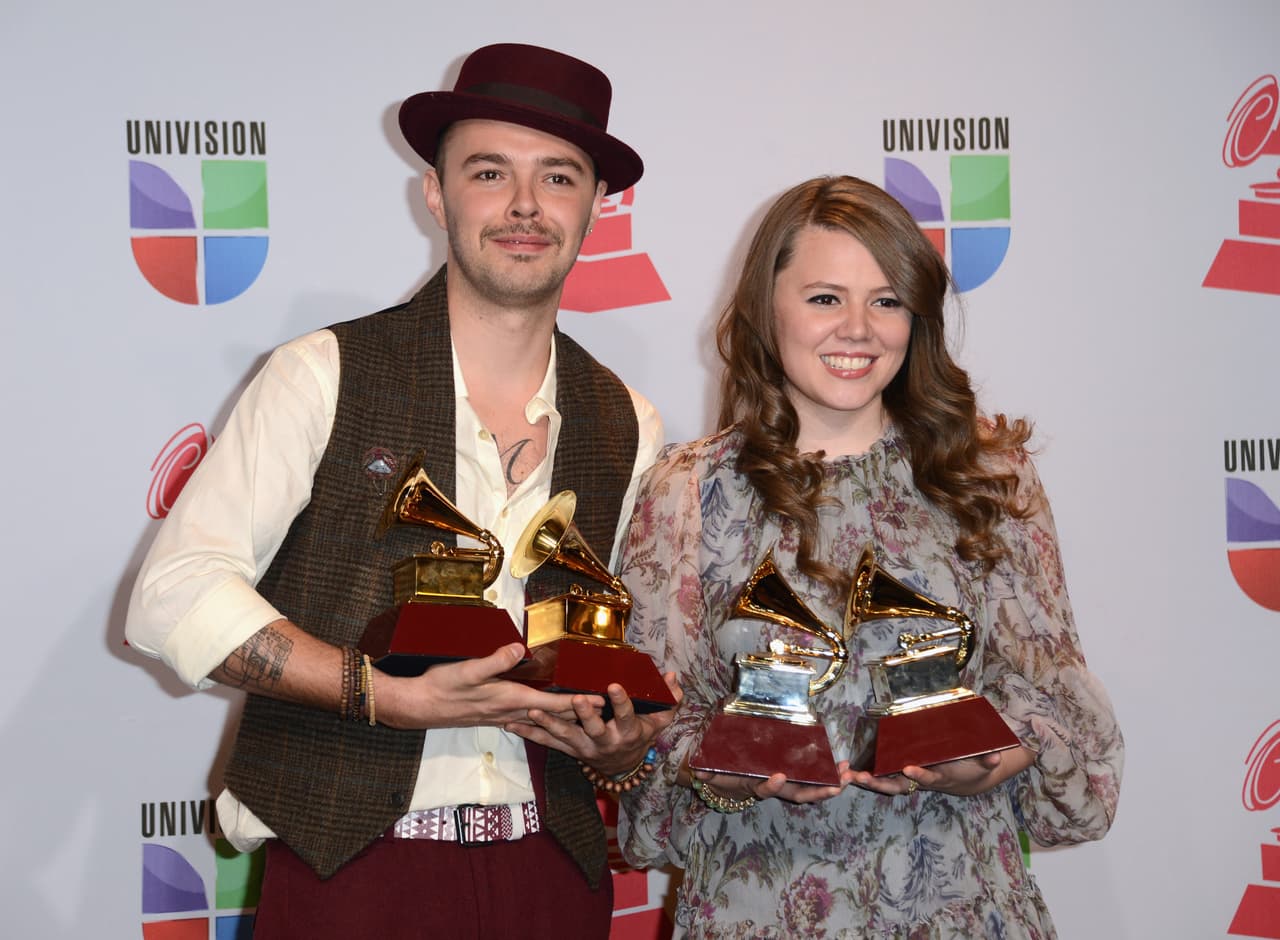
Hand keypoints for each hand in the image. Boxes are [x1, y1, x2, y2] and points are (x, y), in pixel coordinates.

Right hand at [377, 643, 602, 729]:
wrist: (417, 706)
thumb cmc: (441, 686)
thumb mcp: (468, 670)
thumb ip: (494, 661)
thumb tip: (519, 649)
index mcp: (509, 698)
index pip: (551, 703)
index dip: (577, 703)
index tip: (600, 703)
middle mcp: (508, 710)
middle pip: (551, 715)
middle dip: (577, 713)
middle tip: (602, 711)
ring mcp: (499, 715)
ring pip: (539, 719)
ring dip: (560, 717)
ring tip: (581, 715)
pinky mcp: (490, 715)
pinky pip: (524, 720)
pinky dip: (539, 718)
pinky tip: (540, 717)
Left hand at [505, 672, 682, 776]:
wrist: (624, 768)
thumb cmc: (641, 735)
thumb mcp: (659, 720)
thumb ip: (669, 699)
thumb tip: (672, 676)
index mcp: (627, 731)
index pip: (626, 715)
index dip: (620, 703)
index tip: (614, 686)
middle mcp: (604, 741)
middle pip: (594, 728)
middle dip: (584, 714)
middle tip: (575, 699)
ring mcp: (584, 748)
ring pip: (565, 736)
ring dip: (548, 724)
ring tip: (532, 710)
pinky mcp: (568, 750)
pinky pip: (547, 743)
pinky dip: (529, 733)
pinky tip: (511, 723)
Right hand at [691, 761, 854, 805]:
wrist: (731, 779)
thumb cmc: (725, 774)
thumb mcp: (716, 775)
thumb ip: (709, 773)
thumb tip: (696, 770)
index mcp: (756, 786)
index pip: (764, 789)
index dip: (771, 786)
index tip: (778, 777)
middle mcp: (776, 788)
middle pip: (800, 794)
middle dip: (820, 791)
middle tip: (838, 784)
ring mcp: (788, 784)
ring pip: (813, 789)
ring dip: (833, 784)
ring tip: (849, 774)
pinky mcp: (795, 777)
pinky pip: (815, 779)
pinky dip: (831, 776)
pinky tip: (845, 768)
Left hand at [851, 745, 1034, 797]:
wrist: (967, 780)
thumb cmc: (973, 767)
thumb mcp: (983, 764)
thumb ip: (988, 759)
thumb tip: (997, 756)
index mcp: (941, 777)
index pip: (929, 777)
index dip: (920, 775)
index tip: (908, 768)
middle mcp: (922, 780)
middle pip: (898, 786)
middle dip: (880, 784)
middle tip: (861, 778)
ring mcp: (911, 779)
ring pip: (886, 783)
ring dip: (867, 781)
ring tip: (848, 775)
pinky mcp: (904, 774)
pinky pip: (883, 776)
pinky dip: (867, 775)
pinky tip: (849, 769)